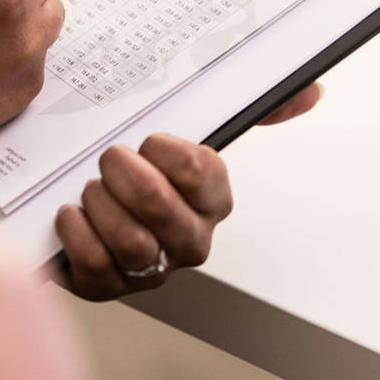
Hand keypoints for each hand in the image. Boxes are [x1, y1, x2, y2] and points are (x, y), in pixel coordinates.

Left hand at [56, 82, 322, 299]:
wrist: (81, 203)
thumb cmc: (140, 170)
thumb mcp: (186, 133)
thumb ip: (254, 110)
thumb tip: (310, 92)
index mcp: (211, 200)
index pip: (203, 175)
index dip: (169, 154)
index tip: (148, 140)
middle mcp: (187, 240)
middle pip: (162, 212)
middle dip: (127, 177)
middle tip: (108, 158)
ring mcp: (148, 269)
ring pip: (131, 243)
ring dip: (102, 206)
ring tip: (89, 188)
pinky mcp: (106, 287)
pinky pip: (95, 266)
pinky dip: (77, 234)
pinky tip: (69, 213)